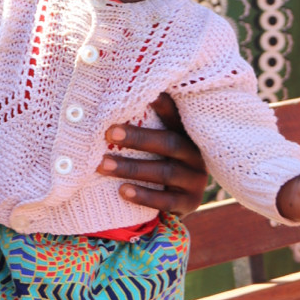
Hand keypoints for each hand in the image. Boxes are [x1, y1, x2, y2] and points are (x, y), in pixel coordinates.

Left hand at [97, 93, 207, 217]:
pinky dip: (144, 195)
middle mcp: (194, 154)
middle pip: (169, 143)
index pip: (175, 116)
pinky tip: (122, 191)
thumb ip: (140, 124)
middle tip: (109, 133)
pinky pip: (167, 201)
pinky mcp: (191, 203)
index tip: (145, 95)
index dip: (163, 105)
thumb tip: (109, 103)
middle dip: (138, 138)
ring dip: (131, 168)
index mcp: (185, 134)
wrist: (172, 205)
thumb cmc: (154, 163)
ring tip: (103, 165)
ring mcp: (195, 179)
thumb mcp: (152, 143)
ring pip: (165, 173)